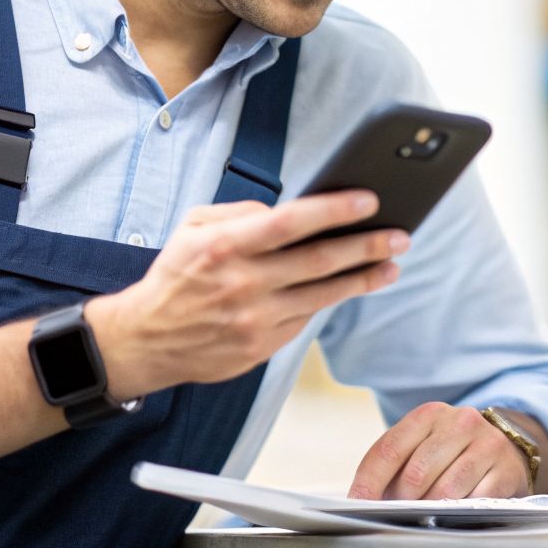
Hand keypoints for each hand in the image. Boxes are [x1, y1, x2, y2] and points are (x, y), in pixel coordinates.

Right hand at [87, 191, 407, 395]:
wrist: (147, 340)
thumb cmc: (176, 276)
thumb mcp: (193, 228)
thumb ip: (239, 214)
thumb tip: (283, 214)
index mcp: (224, 247)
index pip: (290, 223)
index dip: (333, 210)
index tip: (369, 201)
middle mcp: (242, 284)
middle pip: (318, 261)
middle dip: (366, 246)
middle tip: (400, 236)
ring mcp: (254, 320)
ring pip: (322, 296)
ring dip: (362, 279)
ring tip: (391, 264)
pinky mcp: (260, 347)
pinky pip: (304, 320)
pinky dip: (329, 301)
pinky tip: (350, 287)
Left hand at [347, 402, 529, 500]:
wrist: (504, 447)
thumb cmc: (450, 451)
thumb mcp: (421, 445)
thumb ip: (394, 464)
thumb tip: (365, 498)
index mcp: (429, 414)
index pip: (390, 449)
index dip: (370, 481)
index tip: (358, 503)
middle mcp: (460, 422)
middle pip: (416, 473)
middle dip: (402, 500)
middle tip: (400, 511)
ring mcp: (487, 444)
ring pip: (445, 491)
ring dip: (430, 509)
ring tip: (426, 512)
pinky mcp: (505, 470)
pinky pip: (473, 502)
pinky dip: (458, 513)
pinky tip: (455, 511)